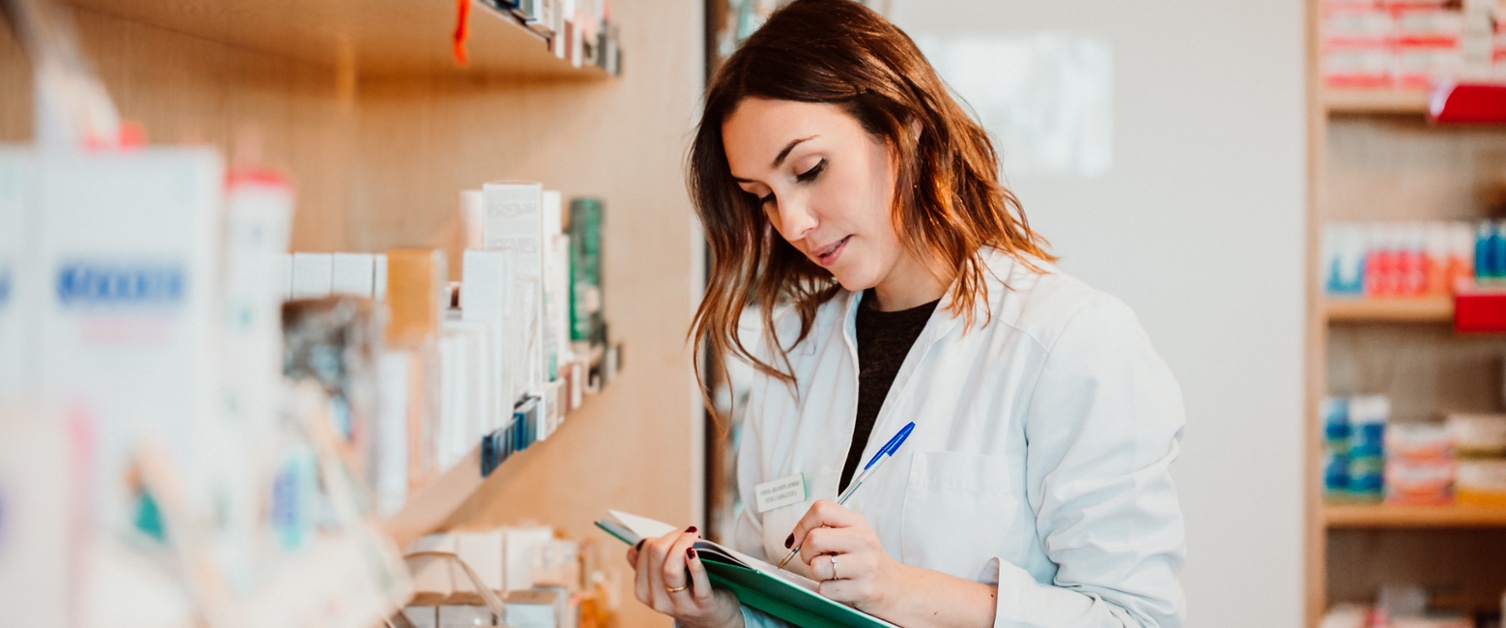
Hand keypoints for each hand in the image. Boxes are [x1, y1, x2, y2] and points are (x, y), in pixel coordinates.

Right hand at [625, 526, 742, 627]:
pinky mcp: (703, 605)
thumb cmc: (690, 591)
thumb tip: (636, 548)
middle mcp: (658, 600)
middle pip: (656, 555)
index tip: (674, 534)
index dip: (659, 537)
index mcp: (644, 591)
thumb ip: (649, 563)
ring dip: (683, 544)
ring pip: (671, 569)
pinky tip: (695, 552)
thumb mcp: (665, 581)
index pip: (643, 552)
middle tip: (688, 532)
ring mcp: (680, 605)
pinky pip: (697, 584)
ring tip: (695, 536)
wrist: (714, 619)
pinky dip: (695, 565)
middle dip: (672, 536)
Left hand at [788, 500, 905, 616]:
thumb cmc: (865, 560)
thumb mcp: (852, 534)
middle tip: (815, 559)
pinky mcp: (863, 588)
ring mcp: (865, 565)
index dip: (802, 525)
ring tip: (832, 573)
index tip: (798, 539)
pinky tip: (841, 586)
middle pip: (814, 539)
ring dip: (818, 573)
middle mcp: (863, 540)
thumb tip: (793, 539)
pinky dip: (827, 590)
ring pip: (817, 567)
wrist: (894, 586)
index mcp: (857, 522)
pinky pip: (825, 589)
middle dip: (806, 553)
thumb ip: (825, 528)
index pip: (821, 509)